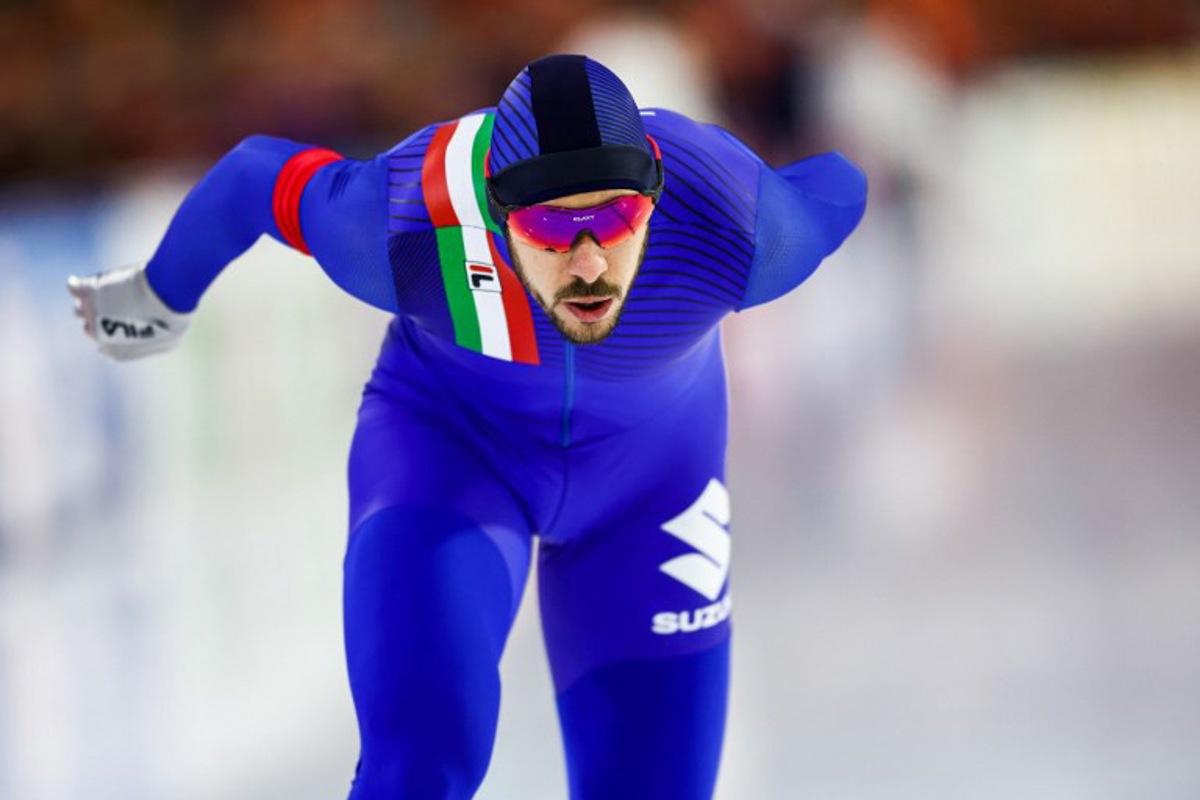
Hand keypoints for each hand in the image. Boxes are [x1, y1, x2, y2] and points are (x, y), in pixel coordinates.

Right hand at [66, 262, 191, 360]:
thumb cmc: (172, 317)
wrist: (165, 295)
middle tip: (114, 305)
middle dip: (100, 319)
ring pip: (79, 310)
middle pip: (91, 328)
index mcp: (117, 351)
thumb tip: (149, 337)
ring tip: (104, 292)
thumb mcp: (170, 340)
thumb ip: (155, 343)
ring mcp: (91, 313)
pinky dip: (77, 285)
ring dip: (89, 303)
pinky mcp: (88, 292)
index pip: (105, 346)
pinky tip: (83, 281)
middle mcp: (98, 336)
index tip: (117, 324)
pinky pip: (73, 288)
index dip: (111, 334)